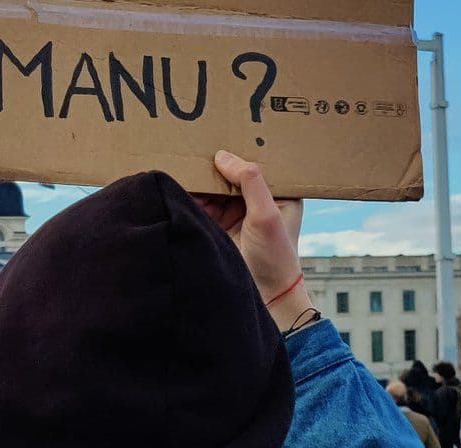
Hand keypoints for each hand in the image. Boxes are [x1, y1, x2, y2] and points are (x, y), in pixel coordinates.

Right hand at [194, 151, 307, 330]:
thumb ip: (250, 182)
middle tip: (194, 149)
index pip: (255, 164)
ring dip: (200, 181)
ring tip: (183, 165)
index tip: (219, 136)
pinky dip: (192, 199)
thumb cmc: (276, 258)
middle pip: (231, 175)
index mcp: (279, 193)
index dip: (239, 152)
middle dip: (214, 166)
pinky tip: (180, 187)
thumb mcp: (267, 215)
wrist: (266, 297)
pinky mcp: (219, 226)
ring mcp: (237, 213)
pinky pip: (202, 206)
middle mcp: (258, 200)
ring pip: (214, 189)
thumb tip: (223, 156)